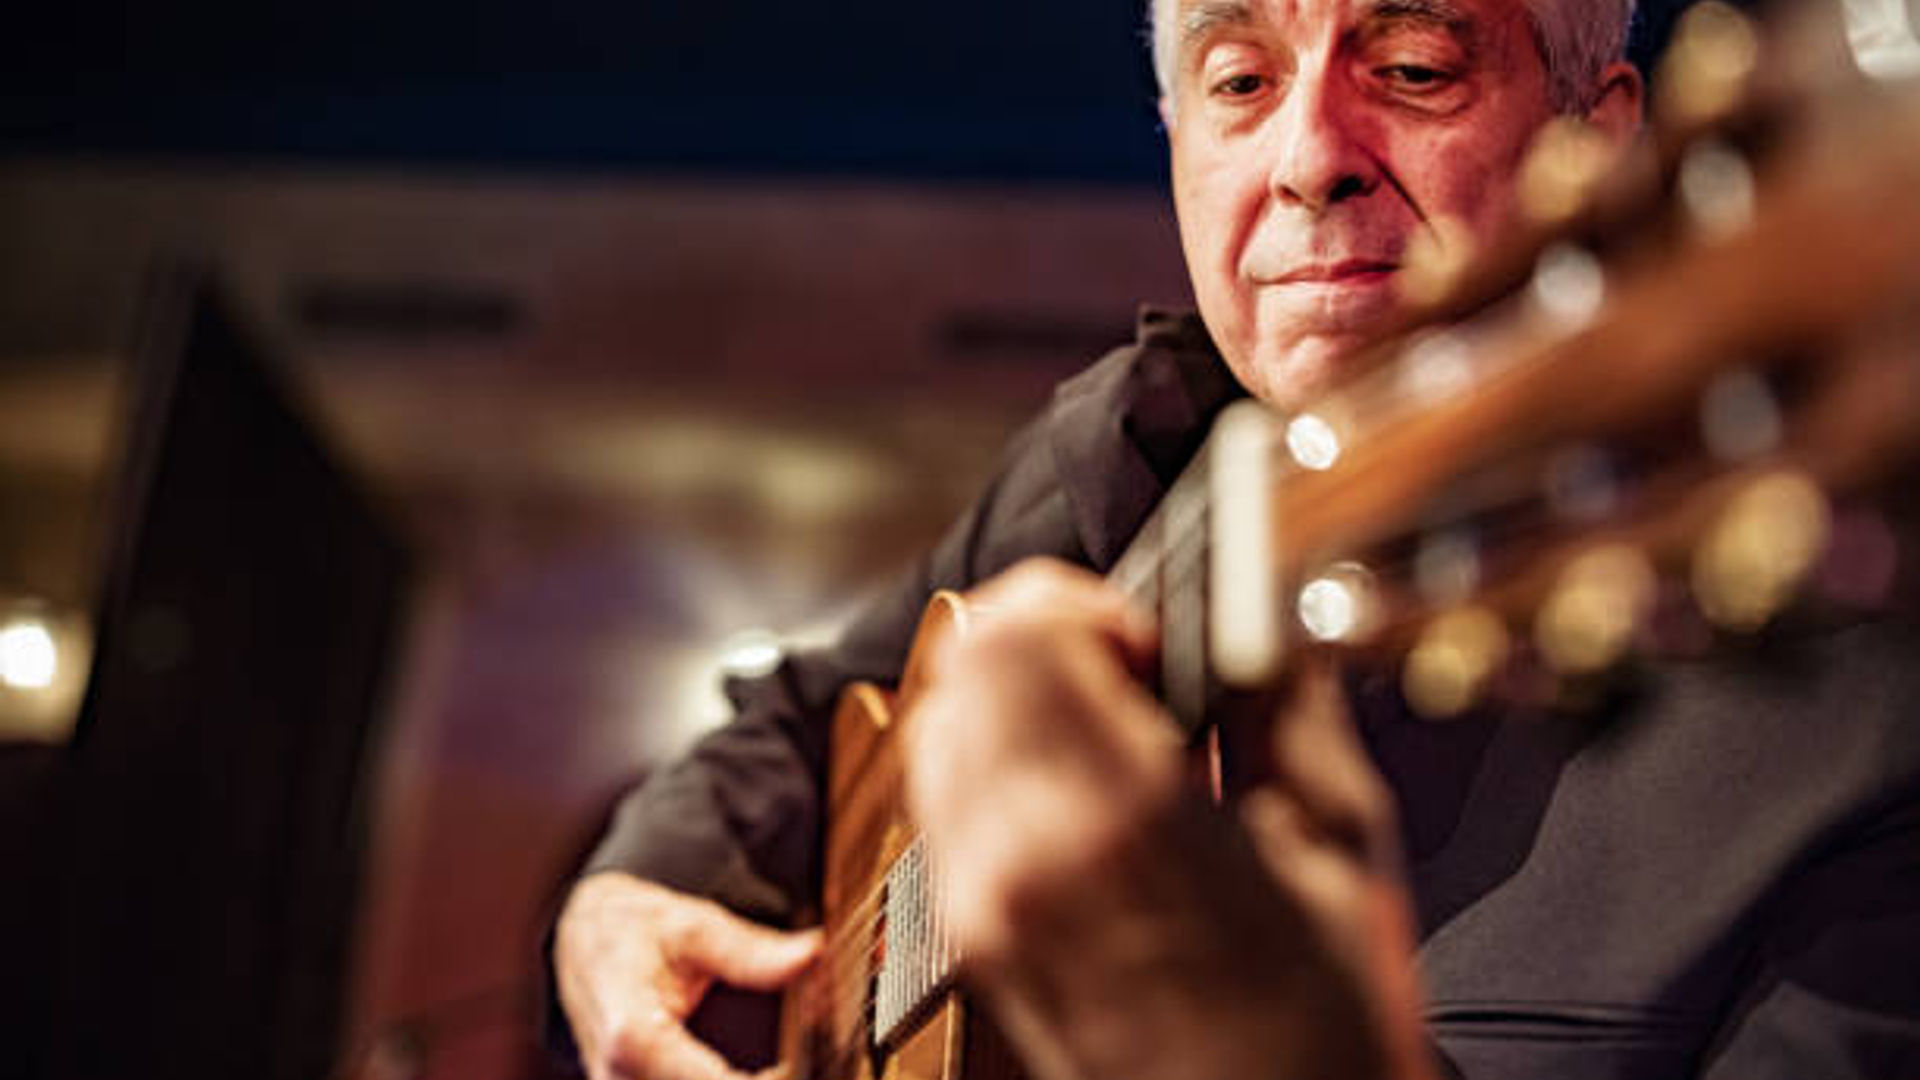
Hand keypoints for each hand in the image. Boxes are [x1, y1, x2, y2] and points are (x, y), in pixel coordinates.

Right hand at [554, 871, 819, 1079]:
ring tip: (775, 1064)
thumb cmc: (632, 931)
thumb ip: (752, 952)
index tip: (798, 1066)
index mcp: (633, 1035)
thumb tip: (812, 955)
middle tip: (793, 1063)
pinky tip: (754, 1071)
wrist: (578, 942)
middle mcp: (617, 1079)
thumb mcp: (693, 926)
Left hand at [903, 558, 1430, 1079]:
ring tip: (1113, 724)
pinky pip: (947, 799)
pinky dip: (998, 757)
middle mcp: (1016, 862)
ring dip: (1014, 694)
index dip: (1076, 602)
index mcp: (1115, 825)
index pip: (1012, 641)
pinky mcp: (972, 937)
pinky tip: (1086, 783)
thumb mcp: (1340, 847)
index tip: (1147, 629)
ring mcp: (980, 906)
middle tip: (1132, 665)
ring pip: (940, 730)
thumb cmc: (1318, 1036)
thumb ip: (1286, 704)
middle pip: (961, 673)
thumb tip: (1262, 619)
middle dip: (1043, 637)